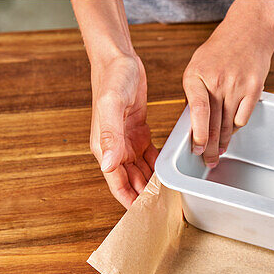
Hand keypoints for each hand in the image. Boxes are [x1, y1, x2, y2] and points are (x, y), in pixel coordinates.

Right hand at [89, 53, 157, 207]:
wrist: (119, 58)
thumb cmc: (113, 78)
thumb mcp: (112, 105)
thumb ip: (110, 135)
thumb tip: (107, 165)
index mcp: (104, 146)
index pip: (116, 183)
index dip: (130, 201)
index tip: (145, 215)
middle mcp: (114, 148)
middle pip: (130, 181)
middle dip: (144, 197)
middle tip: (165, 210)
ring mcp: (126, 141)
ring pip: (140, 172)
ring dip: (152, 184)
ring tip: (170, 198)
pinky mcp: (138, 133)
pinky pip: (148, 158)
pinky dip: (157, 168)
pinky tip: (169, 176)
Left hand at [181, 1, 273, 166]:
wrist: (248, 33)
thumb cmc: (221, 50)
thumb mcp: (198, 66)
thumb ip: (196, 92)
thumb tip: (194, 122)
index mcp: (196, 75)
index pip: (198, 110)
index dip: (199, 133)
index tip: (198, 148)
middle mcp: (217, 81)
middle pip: (215, 123)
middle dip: (211, 146)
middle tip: (209, 160)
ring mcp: (237, 86)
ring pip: (230, 124)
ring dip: (225, 141)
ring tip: (220, 152)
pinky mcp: (254, 90)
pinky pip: (244, 117)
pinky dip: (237, 127)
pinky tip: (233, 131)